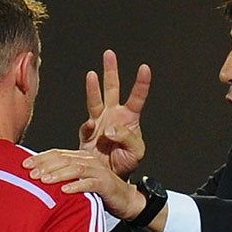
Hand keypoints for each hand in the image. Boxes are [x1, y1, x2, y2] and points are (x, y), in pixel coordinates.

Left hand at [27, 146, 143, 219]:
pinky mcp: (106, 184)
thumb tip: (37, 179)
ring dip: (58, 174)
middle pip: (63, 159)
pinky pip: (89, 183)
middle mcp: (89, 160)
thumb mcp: (78, 182)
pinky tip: (64, 191)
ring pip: (75, 168)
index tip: (23, 164)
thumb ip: (62, 177)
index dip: (40, 158)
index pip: (56, 154)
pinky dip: (76, 186)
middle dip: (45, 165)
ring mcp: (98, 171)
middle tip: (30, 174)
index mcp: (80, 157)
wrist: (126, 200)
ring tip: (44, 181)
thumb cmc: (100, 192)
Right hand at [78, 49, 149, 177]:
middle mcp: (113, 115)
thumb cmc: (126, 164)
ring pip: (95, 100)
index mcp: (130, 118)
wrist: (109, 177)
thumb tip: (108, 127)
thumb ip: (127, 137)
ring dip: (93, 87)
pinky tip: (91, 126)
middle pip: (112, 88)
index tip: (144, 68)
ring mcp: (99, 123)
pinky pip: (86, 127)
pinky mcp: (87, 134)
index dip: (141, 83)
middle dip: (111, 70)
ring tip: (92, 74)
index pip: (137, 97)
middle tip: (109, 53)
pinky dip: (88, 126)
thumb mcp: (136, 152)